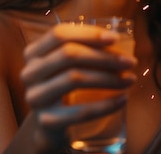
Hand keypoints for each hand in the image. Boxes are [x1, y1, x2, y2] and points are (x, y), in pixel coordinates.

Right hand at [20, 24, 136, 147]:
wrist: (49, 127)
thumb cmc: (64, 87)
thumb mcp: (67, 65)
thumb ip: (85, 49)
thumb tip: (121, 42)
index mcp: (34, 53)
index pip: (59, 34)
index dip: (88, 33)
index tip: (116, 38)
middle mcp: (30, 73)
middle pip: (69, 55)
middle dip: (105, 57)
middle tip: (131, 62)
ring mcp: (36, 97)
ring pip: (74, 79)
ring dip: (109, 78)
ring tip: (130, 80)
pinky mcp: (46, 121)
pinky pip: (81, 111)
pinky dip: (106, 105)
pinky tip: (123, 99)